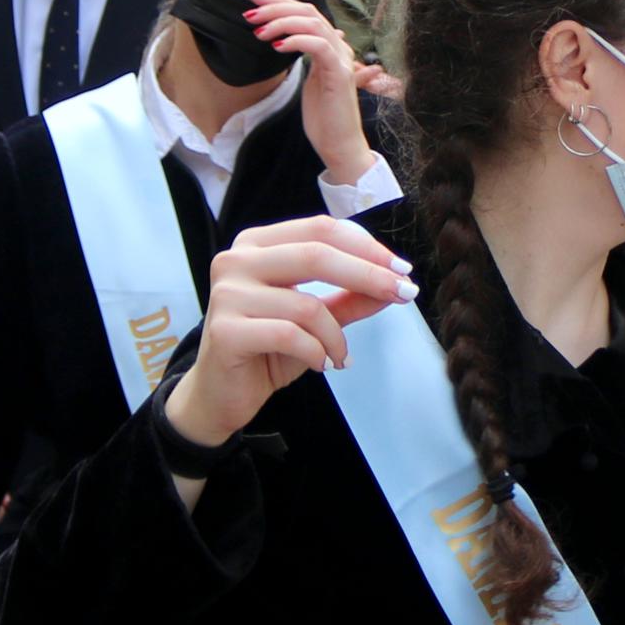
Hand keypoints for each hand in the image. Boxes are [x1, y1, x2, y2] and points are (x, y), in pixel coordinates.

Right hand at [157, 217, 414, 454]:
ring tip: (341, 355)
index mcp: (258, 244)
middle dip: (368, 274)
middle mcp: (236, 260)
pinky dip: (316, 352)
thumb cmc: (267, 350)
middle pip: (316, 254)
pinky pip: (289, 335)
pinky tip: (321, 364)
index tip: (402, 269)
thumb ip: (350, 298)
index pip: (320, 229)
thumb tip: (397, 282)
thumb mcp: (316, 320)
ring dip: (337, 335)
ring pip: (306, 304)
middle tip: (404, 294)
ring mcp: (227, 293)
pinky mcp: (225, 330)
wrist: (220, 395)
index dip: (366, 246)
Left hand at [246, 0, 372, 181]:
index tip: (254, 0)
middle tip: (250, 11)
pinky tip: (277, 46)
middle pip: (308, 12)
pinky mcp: (339, 74)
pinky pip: (318, 46)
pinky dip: (296, 41)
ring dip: (281, 23)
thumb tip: (292, 41)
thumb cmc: (324, 117)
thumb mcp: (310, 80)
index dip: (280, 2)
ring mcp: (341, 60)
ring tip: (258, 32)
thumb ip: (306, 58)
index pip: (306, 13)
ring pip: (312, 24)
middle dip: (276, 7)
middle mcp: (339, 48)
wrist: (340, 145)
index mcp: (332, 47)